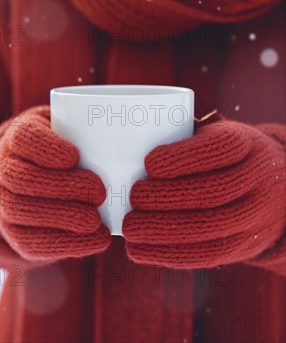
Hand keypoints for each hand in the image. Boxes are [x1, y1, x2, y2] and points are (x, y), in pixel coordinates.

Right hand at [0, 106, 110, 261]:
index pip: (23, 139)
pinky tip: (96, 239)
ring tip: (96, 219)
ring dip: (60, 216)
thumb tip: (142, 126)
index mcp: (17, 138)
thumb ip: (93, 126)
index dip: (45, 148)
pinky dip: (65, 243)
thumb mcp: (69, 127)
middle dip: (59, 186)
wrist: (30, 182)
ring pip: (19, 211)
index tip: (76, 156)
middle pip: (20, 178)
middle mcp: (2, 170)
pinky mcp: (14, 234)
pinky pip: (30, 242)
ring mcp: (2, 203)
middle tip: (99, 191)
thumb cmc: (64, 149)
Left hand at [123, 119, 285, 267]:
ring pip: (210, 227)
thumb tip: (119, 137)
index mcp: (245, 144)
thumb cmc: (218, 157)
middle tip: (134, 197)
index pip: (221, 148)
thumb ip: (176, 134)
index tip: (148, 163)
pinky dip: (168, 254)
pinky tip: (137, 250)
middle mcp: (257, 179)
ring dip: (164, 229)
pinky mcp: (244, 246)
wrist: (273, 192)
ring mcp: (255, 215)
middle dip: (168, 197)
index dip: (184, 157)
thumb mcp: (210, 136)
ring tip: (130, 227)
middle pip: (214, 192)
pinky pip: (207, 255)